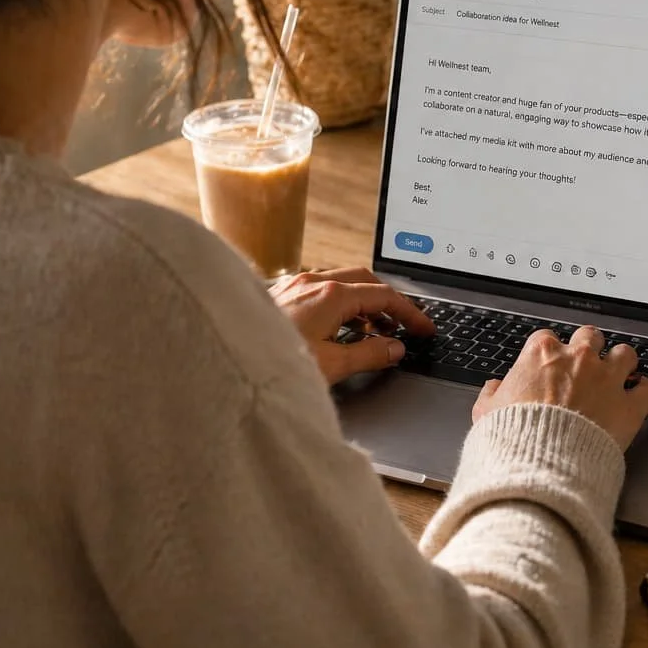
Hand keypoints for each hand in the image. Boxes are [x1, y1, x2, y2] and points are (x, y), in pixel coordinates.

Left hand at [270, 267, 435, 384]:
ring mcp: (292, 286)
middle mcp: (311, 282)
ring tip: (375, 329)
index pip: (384, 295)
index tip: (424, 328)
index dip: (410, 312)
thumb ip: (369, 354)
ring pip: (340, 284)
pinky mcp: (278, 296)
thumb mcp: (331, 365)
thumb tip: (394, 347)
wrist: (223, 364)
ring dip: (363, 302)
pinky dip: (340, 305)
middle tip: (405, 325)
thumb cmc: (270, 366)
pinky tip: (339, 328)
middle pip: (364, 281)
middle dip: (389, 302)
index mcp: (329, 295)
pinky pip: (319, 291)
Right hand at [472, 326, 647, 450]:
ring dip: (624, 362)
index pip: (548, 338)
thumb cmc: (513, 438)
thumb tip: (493, 389)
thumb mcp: (485, 414)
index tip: (551, 364)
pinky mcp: (628, 406)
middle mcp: (578, 359)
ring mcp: (607, 380)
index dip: (551, 352)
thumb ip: (491, 396)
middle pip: (590, 337)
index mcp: (542, 354)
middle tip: (588, 362)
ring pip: (625, 354)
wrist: (540, 463)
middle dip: (590, 348)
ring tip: (624, 371)